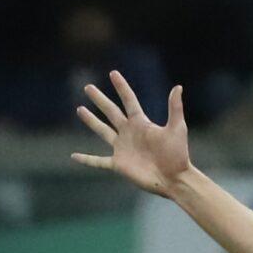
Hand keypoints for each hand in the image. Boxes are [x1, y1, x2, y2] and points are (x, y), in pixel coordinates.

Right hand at [72, 71, 192, 197]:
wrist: (174, 179)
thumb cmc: (178, 155)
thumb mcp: (177, 129)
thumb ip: (175, 108)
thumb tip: (178, 87)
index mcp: (141, 123)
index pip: (129, 101)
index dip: (121, 87)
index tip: (113, 73)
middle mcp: (129, 133)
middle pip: (111, 112)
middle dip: (100, 100)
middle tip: (88, 87)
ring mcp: (122, 148)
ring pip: (102, 131)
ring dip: (91, 121)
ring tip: (80, 109)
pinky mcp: (118, 164)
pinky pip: (98, 161)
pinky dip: (86, 159)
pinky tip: (74, 156)